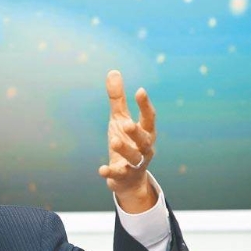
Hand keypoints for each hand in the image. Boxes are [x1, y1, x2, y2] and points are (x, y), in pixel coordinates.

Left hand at [100, 70, 157, 212]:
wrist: (127, 178)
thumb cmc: (126, 142)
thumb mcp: (120, 120)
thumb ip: (117, 99)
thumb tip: (113, 71)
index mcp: (146, 132)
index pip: (149, 117)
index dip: (145, 105)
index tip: (140, 90)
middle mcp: (144, 148)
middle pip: (144, 140)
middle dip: (136, 132)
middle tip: (127, 123)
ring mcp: (135, 164)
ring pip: (133, 157)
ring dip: (124, 149)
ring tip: (113, 140)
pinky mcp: (123, 176)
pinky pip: (118, 174)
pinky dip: (110, 172)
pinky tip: (101, 169)